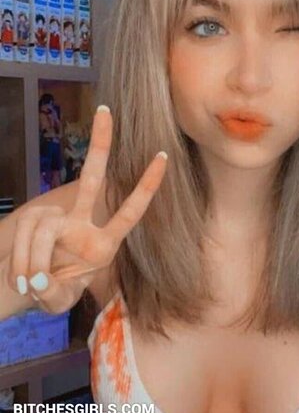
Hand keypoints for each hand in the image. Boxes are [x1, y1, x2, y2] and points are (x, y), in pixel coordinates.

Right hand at [6, 106, 167, 313]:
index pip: (131, 210)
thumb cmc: (55, 291)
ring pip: (46, 229)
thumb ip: (56, 293)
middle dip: (100, 146)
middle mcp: (84, 223)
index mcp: (105, 244)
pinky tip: (23, 277)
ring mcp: (58, 218)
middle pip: (93, 179)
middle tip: (106, 112)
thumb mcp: (62, 299)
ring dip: (34, 264)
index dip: (146, 186)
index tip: (162, 157)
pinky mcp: (35, 218)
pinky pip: (28, 234)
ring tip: (33, 285)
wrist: (27, 287)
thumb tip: (42, 279)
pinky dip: (22, 262)